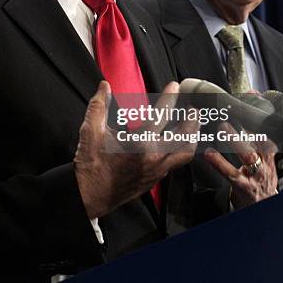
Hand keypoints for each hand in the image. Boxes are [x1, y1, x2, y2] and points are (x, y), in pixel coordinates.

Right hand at [74, 80, 198, 218]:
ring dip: (191, 137)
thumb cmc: (91, 165)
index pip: (161, 115)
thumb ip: (99, 105)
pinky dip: (180, 151)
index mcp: (139, 143)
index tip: (174, 86)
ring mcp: (156, 170)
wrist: (89, 195)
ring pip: (185, 153)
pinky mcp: (155, 179)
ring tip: (193, 125)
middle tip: (192, 107)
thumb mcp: (91, 131)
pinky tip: (177, 144)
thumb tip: (104, 86)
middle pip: (183, 136)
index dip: (169, 97)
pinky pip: (175, 163)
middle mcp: (153, 157)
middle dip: (191, 119)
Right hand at [204, 122, 277, 208]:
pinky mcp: (274, 165)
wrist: (267, 203)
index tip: (208, 152)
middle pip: (247, 156)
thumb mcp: (234, 190)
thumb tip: (210, 157)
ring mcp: (267, 170)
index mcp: (243, 186)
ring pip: (262, 150)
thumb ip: (226, 173)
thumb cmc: (248, 197)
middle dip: (235, 140)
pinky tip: (256, 135)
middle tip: (224, 128)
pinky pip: (271, 149)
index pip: (229, 172)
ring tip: (241, 128)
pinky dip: (263, 140)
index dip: (218, 162)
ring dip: (251, 137)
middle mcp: (256, 177)